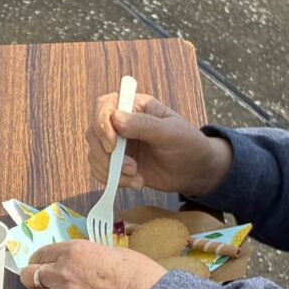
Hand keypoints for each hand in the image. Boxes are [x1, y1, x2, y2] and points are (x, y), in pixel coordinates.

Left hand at [21, 238, 165, 288]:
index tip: (45, 270)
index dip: (40, 263)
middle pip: (28, 276)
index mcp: (73, 251)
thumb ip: (88, 257)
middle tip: (48, 288)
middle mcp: (61, 273)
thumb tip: (82, 263)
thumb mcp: (112, 252)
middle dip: (36, 282)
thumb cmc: (139, 275)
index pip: (39, 255)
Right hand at [92, 90, 232, 197]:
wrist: (194, 171)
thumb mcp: (171, 132)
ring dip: (112, 171)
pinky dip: (114, 180)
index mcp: (134, 106)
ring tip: (137, 177)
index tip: (112, 146)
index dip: (102, 124)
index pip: (104, 106)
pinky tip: (136, 182)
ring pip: (94, 154)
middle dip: (107, 156)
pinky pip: (100, 171)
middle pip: (94, 133)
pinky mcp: (116, 164)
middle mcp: (121, 123)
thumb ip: (144, 124)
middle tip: (131, 168)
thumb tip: (116, 119)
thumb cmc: (188, 145)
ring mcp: (117, 144)